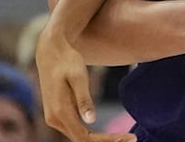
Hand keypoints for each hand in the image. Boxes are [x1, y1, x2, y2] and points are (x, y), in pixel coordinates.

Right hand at [35, 24, 134, 141]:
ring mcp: (55, 118)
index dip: (107, 141)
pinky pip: (78, 130)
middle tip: (133, 139)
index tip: (129, 138)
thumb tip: (91, 121)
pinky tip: (110, 135)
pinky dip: (94, 136)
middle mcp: (54, 120)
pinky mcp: (59, 114)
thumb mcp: (78, 76)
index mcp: (59, 113)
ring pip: (80, 138)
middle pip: (82, 141)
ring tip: (125, 138)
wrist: (51, 52)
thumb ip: (84, 99)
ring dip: (102, 141)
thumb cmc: (67, 61)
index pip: (85, 138)